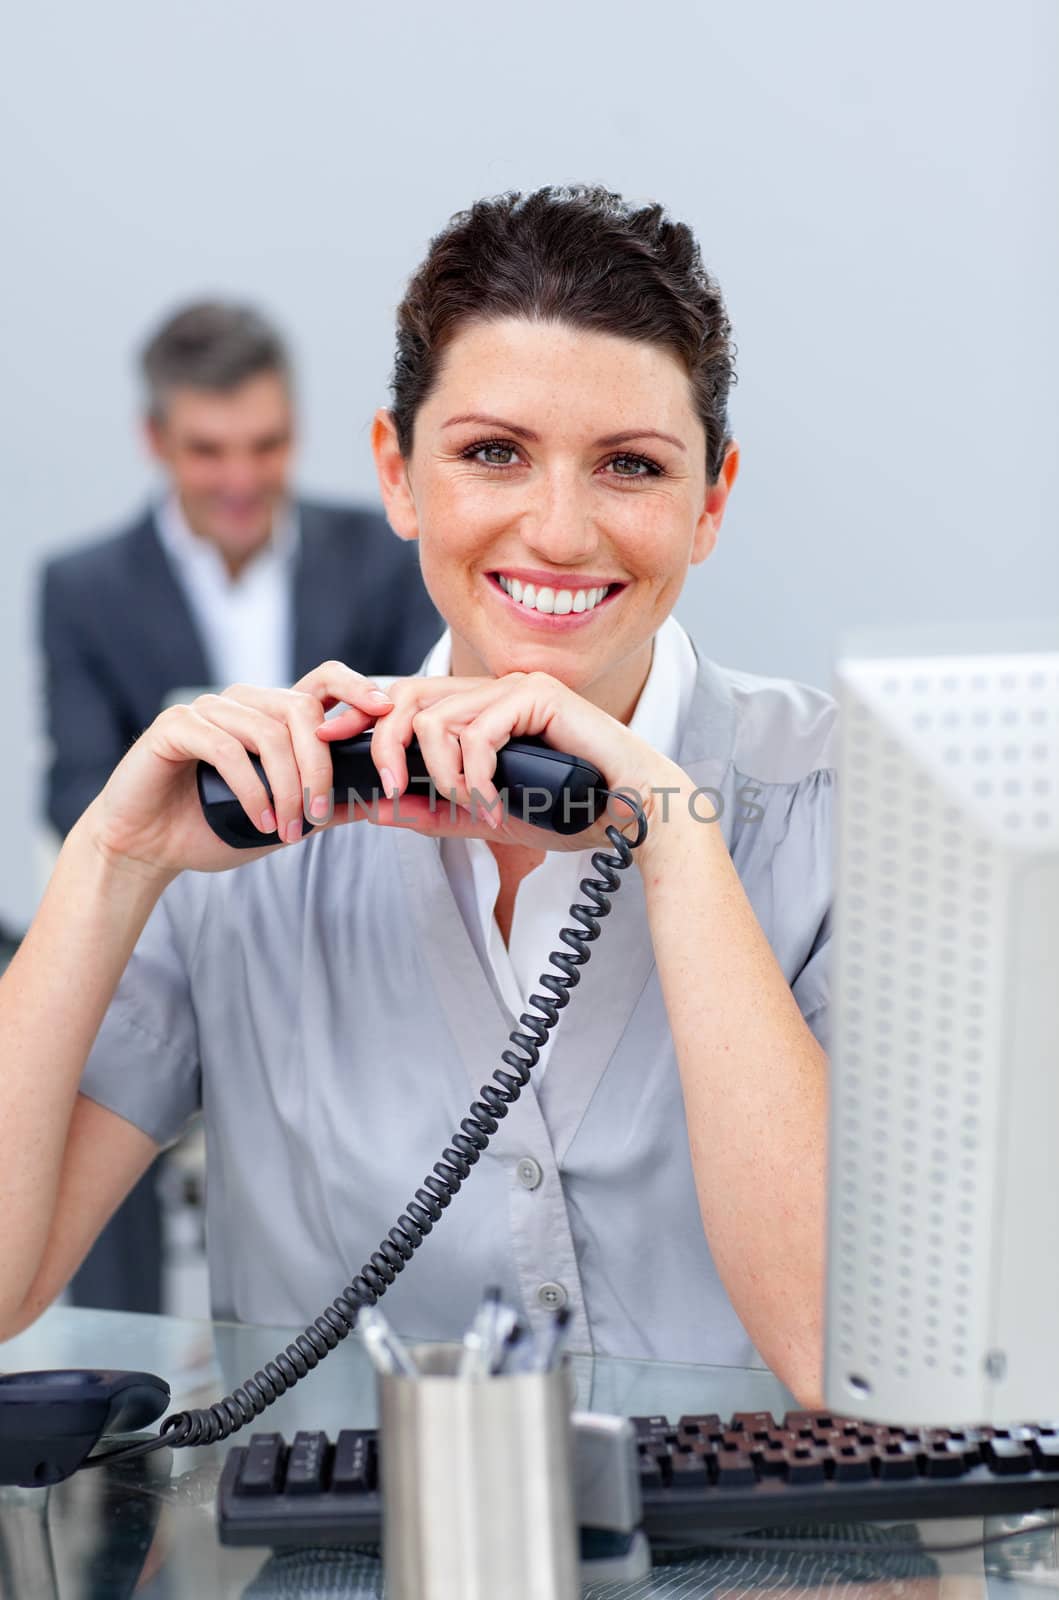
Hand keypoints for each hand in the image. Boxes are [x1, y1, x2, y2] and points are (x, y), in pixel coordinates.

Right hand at [83, 662, 395, 880]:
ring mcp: (206, 710)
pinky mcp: (175, 726)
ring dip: (287, 787)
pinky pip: (227, 749)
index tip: (385, 711)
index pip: (321, 681)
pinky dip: (252, 790)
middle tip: (319, 815)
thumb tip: (380, 799)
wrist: (147, 848)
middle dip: (319, 766)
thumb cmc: (213, 828)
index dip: (356, 687)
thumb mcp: (284, 818)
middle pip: (301, 710)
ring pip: (268, 733)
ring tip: (290, 830)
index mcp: (271, 715)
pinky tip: (261, 822)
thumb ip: (326, 804)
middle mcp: (241, 703)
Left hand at [318, 668, 677, 854]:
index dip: (363, 716)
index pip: (406, 700)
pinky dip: (475, 775)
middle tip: (386, 792)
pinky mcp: (538, 695)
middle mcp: (493, 690)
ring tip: (471, 809)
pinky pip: (478, 731)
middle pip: (408, 699)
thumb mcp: (487, 817)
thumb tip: (379, 808)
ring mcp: (516, 687)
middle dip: (384, 745)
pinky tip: (492, 802)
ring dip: (443, 776)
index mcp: (479, 710)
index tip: (328, 740)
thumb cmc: (572, 813)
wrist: (634, 815)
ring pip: (437, 718)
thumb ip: (436, 811)